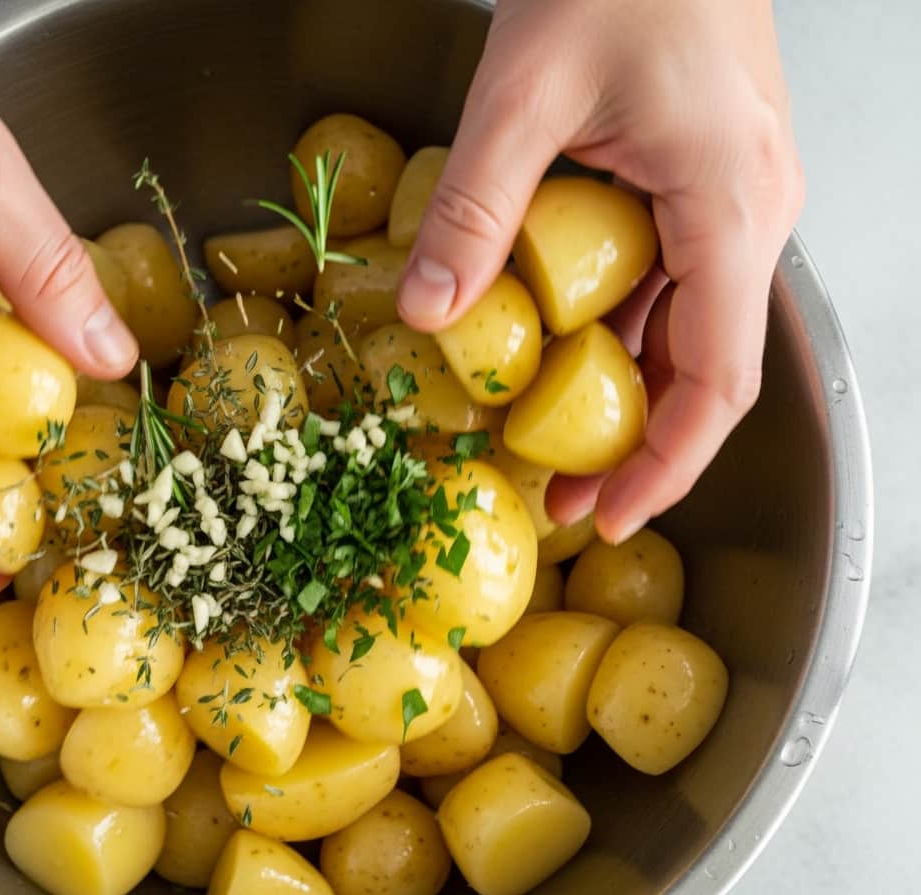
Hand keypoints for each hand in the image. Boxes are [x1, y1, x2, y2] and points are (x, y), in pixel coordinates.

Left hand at [396, 0, 802, 543]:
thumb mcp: (526, 92)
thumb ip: (476, 207)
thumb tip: (434, 312)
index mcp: (731, 207)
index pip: (715, 381)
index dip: (664, 465)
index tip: (606, 514)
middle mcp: (749, 212)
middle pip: (704, 368)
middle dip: (635, 444)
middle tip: (561, 494)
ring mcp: (730, 195)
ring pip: (683, 325)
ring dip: (618, 388)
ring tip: (546, 436)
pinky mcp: (699, 177)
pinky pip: (665, 276)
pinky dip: (613, 325)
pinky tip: (555, 345)